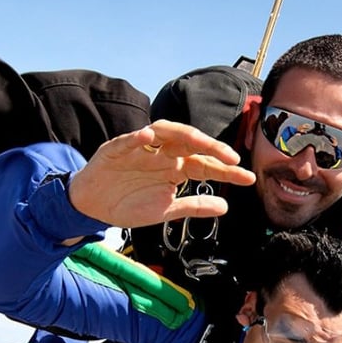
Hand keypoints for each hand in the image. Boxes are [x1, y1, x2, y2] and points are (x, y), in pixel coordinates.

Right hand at [67, 120, 255, 228]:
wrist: (93, 207)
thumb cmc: (129, 203)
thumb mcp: (166, 210)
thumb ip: (194, 207)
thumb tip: (225, 206)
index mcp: (174, 167)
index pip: (205, 165)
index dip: (226, 171)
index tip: (248, 178)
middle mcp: (161, 154)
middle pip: (189, 143)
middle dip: (211, 148)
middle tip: (231, 158)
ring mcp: (139, 149)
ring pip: (164, 132)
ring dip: (182, 134)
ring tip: (201, 141)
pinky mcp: (115, 150)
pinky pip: (128, 140)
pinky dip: (137, 137)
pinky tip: (148, 137)